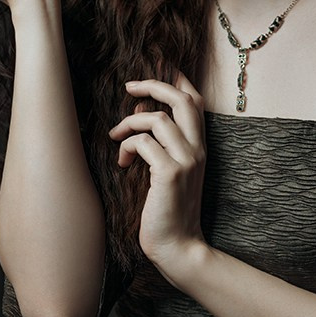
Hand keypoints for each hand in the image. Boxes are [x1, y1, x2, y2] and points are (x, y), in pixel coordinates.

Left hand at [108, 74, 208, 278]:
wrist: (179, 247)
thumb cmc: (168, 211)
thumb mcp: (169, 172)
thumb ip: (161, 145)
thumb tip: (139, 115)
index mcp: (200, 147)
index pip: (195, 100)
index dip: (177, 79)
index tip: (157, 69)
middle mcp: (197, 149)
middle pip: (182, 99)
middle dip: (153, 84)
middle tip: (129, 86)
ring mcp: (186, 161)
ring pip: (158, 118)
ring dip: (130, 123)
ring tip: (116, 137)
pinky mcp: (170, 174)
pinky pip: (144, 143)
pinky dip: (127, 148)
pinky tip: (122, 164)